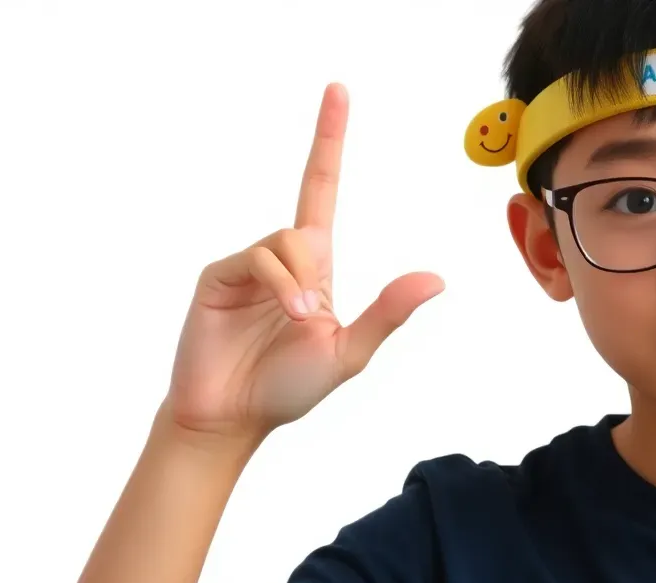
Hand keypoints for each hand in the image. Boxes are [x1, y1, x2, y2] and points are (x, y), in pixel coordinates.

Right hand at [163, 83, 443, 440]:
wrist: (233, 418)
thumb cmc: (287, 388)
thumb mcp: (349, 351)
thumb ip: (388, 313)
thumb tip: (437, 279)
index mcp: (315, 267)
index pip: (321, 187)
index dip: (328, 140)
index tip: (337, 91)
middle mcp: (282, 256)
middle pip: (310, 209)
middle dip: (319, 220)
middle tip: (314, 312)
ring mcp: (248, 265)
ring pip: (290, 239)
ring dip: (303, 281)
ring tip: (299, 321)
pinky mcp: (218, 276)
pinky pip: (259, 257)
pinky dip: (282, 284)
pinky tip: (287, 313)